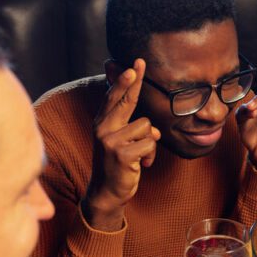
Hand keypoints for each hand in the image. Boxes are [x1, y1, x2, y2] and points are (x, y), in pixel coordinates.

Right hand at [83, 59, 160, 230]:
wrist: (106, 192)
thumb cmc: (117, 165)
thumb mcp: (120, 144)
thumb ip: (133, 132)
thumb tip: (155, 130)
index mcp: (102, 124)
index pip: (114, 98)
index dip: (124, 81)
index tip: (133, 65)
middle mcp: (103, 129)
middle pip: (125, 100)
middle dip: (133, 82)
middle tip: (139, 64)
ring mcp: (110, 140)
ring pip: (147, 128)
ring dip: (149, 144)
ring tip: (139, 156)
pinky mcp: (121, 153)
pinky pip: (150, 144)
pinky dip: (150, 155)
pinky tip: (141, 164)